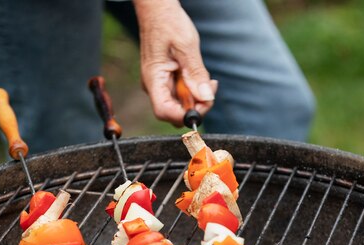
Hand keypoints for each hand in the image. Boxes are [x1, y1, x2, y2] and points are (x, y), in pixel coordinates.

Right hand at [133, 0, 217, 126]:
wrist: (158, 10)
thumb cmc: (167, 22)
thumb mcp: (186, 46)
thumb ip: (196, 74)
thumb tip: (206, 98)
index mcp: (153, 79)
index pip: (164, 112)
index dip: (184, 115)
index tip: (202, 106)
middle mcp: (155, 85)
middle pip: (174, 112)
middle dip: (195, 107)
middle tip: (209, 92)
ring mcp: (161, 84)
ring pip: (180, 105)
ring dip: (197, 99)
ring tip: (208, 82)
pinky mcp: (168, 80)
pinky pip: (182, 95)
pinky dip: (195, 91)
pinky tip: (202, 80)